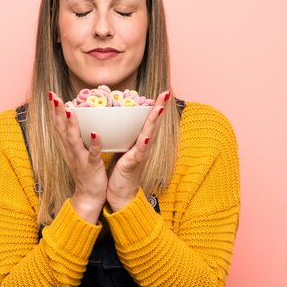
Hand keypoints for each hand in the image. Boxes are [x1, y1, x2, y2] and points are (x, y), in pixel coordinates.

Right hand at [48, 91, 106, 223]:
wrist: (89, 196)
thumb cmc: (86, 170)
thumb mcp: (80, 150)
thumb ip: (78, 136)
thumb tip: (79, 118)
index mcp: (69, 145)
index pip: (58, 124)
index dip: (54, 109)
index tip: (51, 93)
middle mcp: (71, 150)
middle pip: (61, 128)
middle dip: (57, 111)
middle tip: (53, 96)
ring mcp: (80, 158)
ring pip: (73, 139)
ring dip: (71, 124)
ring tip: (70, 109)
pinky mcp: (91, 166)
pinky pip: (92, 154)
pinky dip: (93, 144)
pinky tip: (96, 134)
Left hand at [106, 91, 169, 211]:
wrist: (120, 194)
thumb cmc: (120, 171)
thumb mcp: (122, 148)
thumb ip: (124, 135)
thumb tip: (119, 118)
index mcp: (139, 141)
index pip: (148, 120)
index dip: (155, 106)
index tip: (162, 92)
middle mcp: (143, 146)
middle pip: (153, 124)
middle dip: (160, 108)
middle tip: (166, 93)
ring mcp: (140, 155)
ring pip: (149, 135)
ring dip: (154, 122)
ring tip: (159, 108)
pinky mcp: (133, 165)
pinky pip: (138, 154)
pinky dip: (142, 145)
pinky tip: (145, 137)